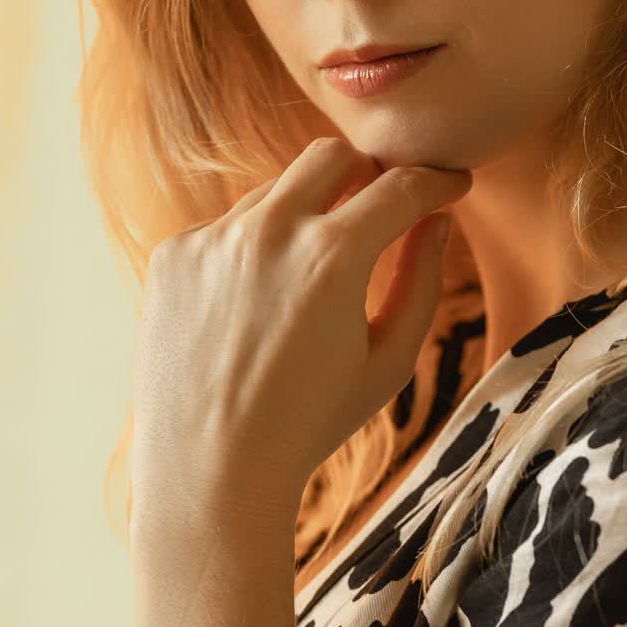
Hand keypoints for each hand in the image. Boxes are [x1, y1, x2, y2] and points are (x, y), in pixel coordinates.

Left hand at [129, 137, 471, 534]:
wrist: (209, 470)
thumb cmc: (310, 425)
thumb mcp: (388, 362)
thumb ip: (421, 281)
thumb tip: (435, 222)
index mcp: (333, 256)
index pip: (401, 186)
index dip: (437, 181)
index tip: (452, 187)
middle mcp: (269, 229)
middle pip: (333, 156)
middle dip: (368, 172)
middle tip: (384, 205)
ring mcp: (213, 237)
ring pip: (275, 193)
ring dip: (306, 217)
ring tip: (309, 287)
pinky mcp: (174, 254)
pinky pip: (227, 229)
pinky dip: (253, 252)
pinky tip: (254, 311)